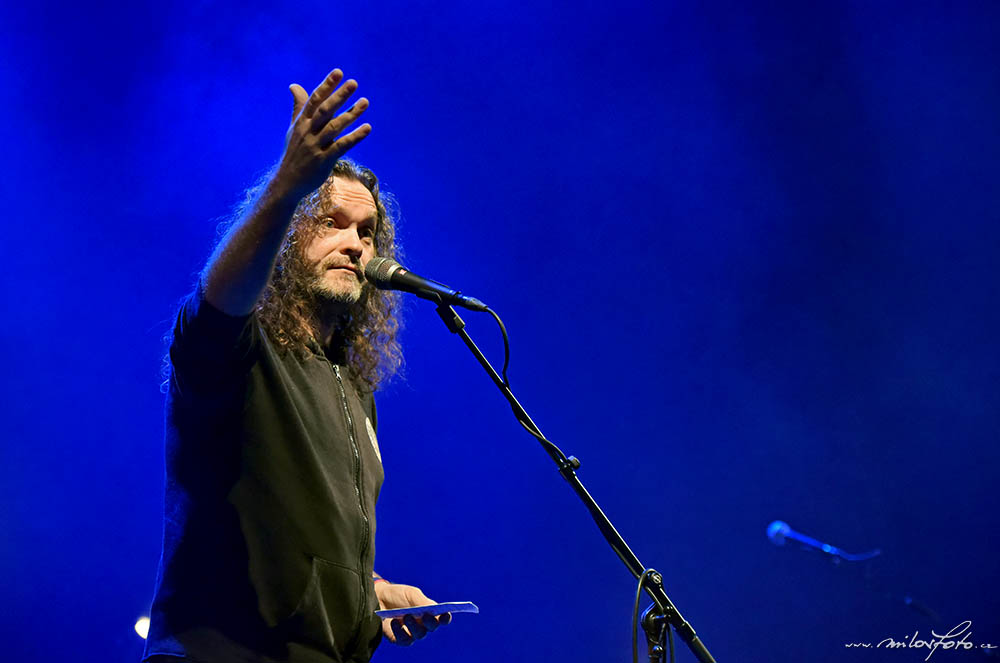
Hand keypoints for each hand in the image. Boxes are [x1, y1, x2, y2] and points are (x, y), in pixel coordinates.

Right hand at [272, 68, 371, 202]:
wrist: (287, 181)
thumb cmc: (294, 152)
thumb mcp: (294, 128)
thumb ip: (299, 107)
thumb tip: (294, 85)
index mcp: (301, 122)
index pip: (314, 100)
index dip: (326, 86)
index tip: (338, 72)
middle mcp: (307, 132)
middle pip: (324, 111)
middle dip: (339, 96)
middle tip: (353, 83)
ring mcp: (315, 146)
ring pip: (335, 127)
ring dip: (351, 114)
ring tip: (365, 101)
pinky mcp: (324, 160)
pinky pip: (341, 146)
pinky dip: (355, 137)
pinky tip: (367, 128)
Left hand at [374, 581, 451, 645]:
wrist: (378, 598)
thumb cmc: (397, 595)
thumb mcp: (411, 593)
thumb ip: (421, 601)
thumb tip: (432, 609)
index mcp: (429, 612)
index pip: (441, 618)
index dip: (445, 618)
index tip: (445, 614)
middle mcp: (422, 624)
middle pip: (432, 627)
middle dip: (430, 622)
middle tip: (425, 615)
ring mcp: (411, 632)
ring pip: (420, 635)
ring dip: (414, 626)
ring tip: (406, 616)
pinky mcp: (399, 639)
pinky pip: (405, 640)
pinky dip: (400, 632)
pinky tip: (394, 622)